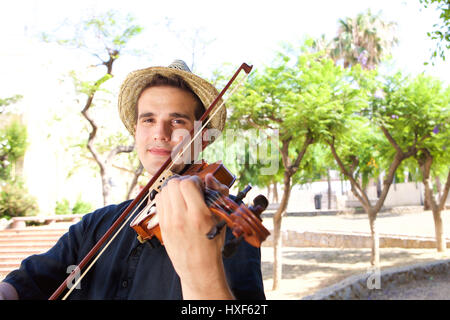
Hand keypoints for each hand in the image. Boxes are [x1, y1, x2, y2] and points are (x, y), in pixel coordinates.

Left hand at [155, 173, 233, 298]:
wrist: (199, 267)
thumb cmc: (212, 243)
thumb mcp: (221, 218)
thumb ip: (217, 194)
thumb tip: (209, 177)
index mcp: (198, 215)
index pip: (187, 183)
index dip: (194, 180)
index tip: (200, 186)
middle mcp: (181, 217)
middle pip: (174, 184)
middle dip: (184, 182)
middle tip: (191, 189)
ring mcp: (169, 222)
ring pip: (165, 191)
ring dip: (174, 189)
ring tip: (183, 196)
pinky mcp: (162, 225)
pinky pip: (159, 201)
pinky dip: (167, 197)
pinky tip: (176, 204)